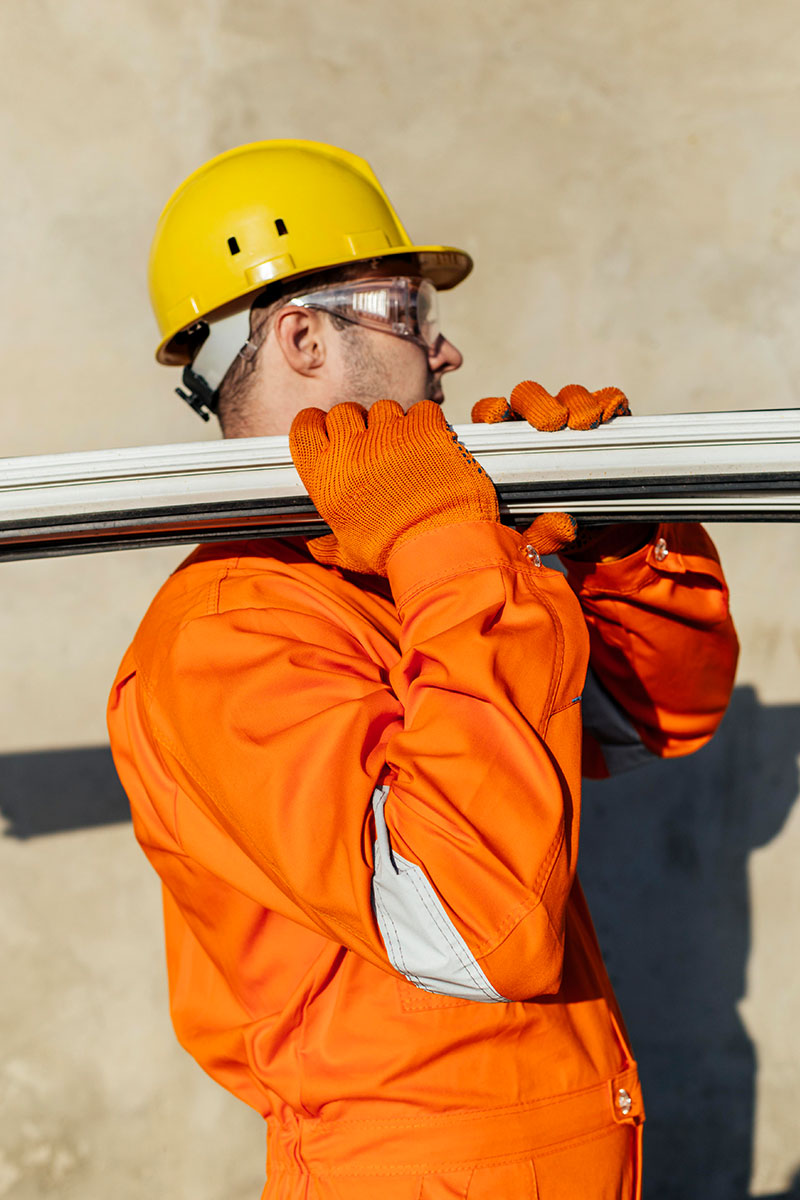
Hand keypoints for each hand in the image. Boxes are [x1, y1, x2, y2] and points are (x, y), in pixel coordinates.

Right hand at [289, 399, 499, 574]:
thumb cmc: (394, 551)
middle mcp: (352, 447)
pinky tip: (428, 444)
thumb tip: (316, 544)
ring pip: (382, 409)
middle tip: (370, 446)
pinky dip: (424, 423)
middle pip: (343, 413)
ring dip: (391, 425)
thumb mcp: (349, 553)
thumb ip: (327, 544)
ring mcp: (389, 433)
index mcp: (326, 475)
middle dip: (356, 425)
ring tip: (404, 451)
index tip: (325, 432)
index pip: (305, 427)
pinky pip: (420, 410)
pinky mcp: (424, 427)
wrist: (439, 545)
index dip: (316, 426)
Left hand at [472, 380, 639, 557]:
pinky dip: (610, 402)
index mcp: (508, 444)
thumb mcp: (539, 534)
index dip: (491, 410)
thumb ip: (544, 532)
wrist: (594, 526)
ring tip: (582, 424)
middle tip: (549, 423)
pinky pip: (609, 399)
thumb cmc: (549, 523)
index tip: (496, 417)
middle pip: (528, 396)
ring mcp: (573, 417)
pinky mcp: (608, 419)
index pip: (492, 415)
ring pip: (569, 394)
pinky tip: (610, 414)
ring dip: (576, 403)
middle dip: (538, 404)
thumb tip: (564, 526)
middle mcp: (538, 424)